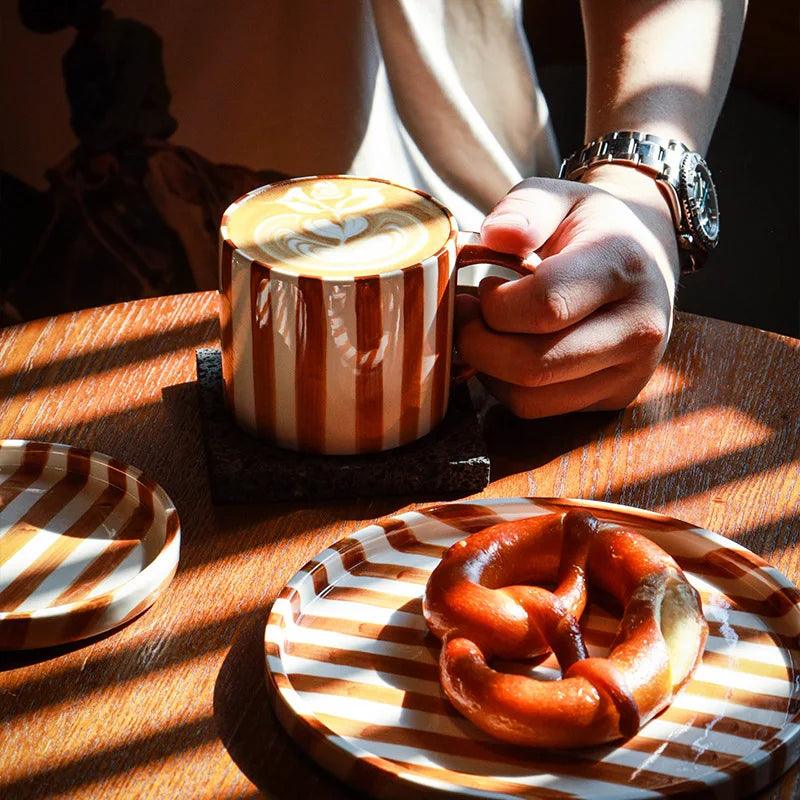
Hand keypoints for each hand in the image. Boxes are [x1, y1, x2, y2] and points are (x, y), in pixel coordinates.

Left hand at [455, 164, 679, 417]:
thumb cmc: (591, 227)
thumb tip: (495, 235)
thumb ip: (525, 208)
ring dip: (489, 370)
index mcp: (623, 265)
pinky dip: (507, 388)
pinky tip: (509, 353)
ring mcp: (631, 370)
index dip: (495, 304)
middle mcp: (639, 326)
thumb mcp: (560, 196)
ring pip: (531, 397)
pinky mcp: (615, 398)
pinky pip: (540, 409)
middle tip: (465, 317)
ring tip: (487, 333)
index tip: (483, 288)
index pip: (545, 305)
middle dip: (479, 344)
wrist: (646, 260)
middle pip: (534, 364)